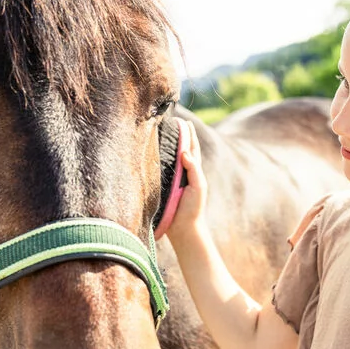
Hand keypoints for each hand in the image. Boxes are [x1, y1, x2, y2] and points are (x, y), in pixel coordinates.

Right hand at [165, 119, 207, 242]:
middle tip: (172, 119)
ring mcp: (172, 179)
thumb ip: (194, 169)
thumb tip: (185, 151)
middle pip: (180, 148)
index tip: (183, 120)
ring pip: (169, 157)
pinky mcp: (162, 186)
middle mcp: (183, 172)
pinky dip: (158, 157)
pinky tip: (151, 151)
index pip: (191, 147)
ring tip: (161, 130)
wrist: (183, 229)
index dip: (188, 133)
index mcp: (193, 170)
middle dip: (178, 134)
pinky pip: (160, 168)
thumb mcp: (198, 187)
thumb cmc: (193, 209)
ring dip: (168, 144)